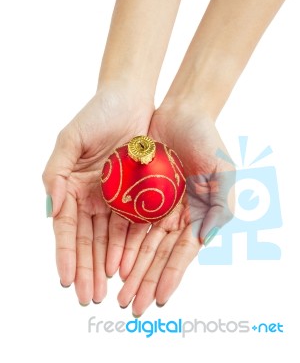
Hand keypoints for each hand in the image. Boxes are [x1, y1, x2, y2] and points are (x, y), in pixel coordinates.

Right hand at [43, 85, 153, 304]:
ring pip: (109, 239)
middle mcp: (91, 197)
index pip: (67, 228)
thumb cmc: (97, 114)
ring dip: (106, 265)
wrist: (130, 100)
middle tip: (88, 297)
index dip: (66, 253)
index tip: (65, 278)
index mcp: (71, 187)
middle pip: (88, 240)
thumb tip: (51, 206)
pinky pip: (131, 225)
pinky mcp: (136, 195)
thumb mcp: (70, 139)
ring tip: (106, 291)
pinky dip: (127, 247)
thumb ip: (56, 172)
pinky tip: (125, 267)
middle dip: (86, 269)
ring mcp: (114, 198)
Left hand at [117, 98, 234, 314]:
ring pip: (140, 244)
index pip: (182, 253)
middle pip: (157, 255)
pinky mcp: (137, 194)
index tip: (159, 301)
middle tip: (131, 306)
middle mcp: (175, 216)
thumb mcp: (223, 173)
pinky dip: (120, 244)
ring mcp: (156, 206)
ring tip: (118, 292)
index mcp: (197, 216)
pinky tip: (112, 262)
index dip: (171, 277)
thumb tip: (204, 240)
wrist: (182, 113)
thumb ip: (218, 207)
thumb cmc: (208, 141)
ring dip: (130, 269)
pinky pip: (127, 223)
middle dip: (145, 281)